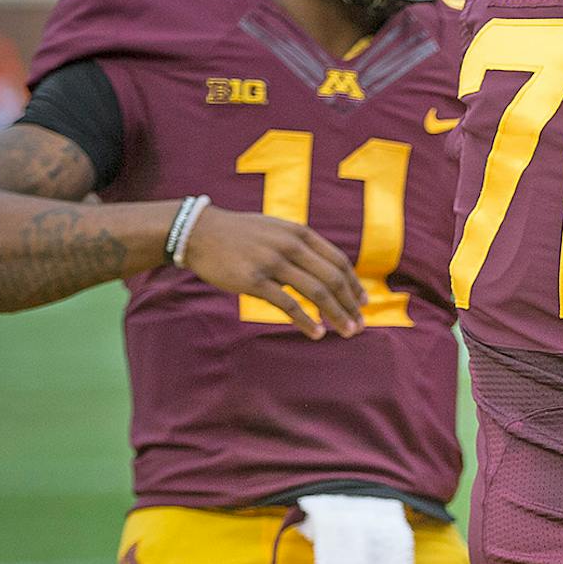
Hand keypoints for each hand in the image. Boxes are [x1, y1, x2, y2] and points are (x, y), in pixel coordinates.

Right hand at [180, 205, 365, 337]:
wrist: (199, 232)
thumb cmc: (241, 235)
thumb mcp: (277, 230)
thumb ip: (301, 245)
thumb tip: (326, 269)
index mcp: (299, 233)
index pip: (338, 261)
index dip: (354, 284)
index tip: (363, 302)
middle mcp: (290, 245)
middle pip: (332, 278)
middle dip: (351, 304)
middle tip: (361, 324)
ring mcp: (272, 262)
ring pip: (316, 292)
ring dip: (336, 315)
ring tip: (348, 332)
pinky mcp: (254, 280)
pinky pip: (288, 304)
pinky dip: (307, 321)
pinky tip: (317, 333)